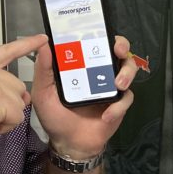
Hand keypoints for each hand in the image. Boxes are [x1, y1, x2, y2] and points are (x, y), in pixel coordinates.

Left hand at [32, 34, 138, 158]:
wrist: (69, 142)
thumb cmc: (55, 116)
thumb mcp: (44, 92)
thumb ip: (43, 70)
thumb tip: (43, 45)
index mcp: (81, 65)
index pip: (94, 42)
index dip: (99, 33)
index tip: (98, 31)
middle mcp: (98, 71)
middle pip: (117, 50)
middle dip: (121, 46)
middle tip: (118, 50)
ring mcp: (110, 86)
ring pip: (129, 69)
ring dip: (126, 73)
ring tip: (118, 84)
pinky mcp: (119, 103)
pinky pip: (126, 98)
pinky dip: (118, 106)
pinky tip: (106, 115)